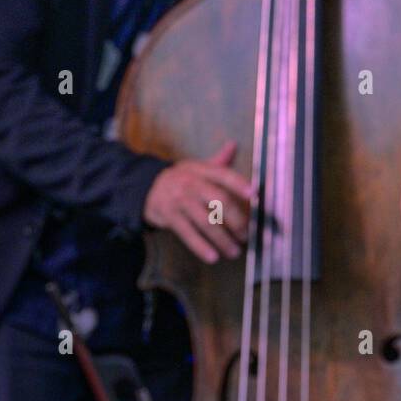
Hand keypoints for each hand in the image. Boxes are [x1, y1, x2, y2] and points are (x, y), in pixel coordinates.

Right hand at [143, 139, 252, 263]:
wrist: (146, 188)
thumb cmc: (181, 179)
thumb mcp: (197, 167)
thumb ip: (218, 161)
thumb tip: (234, 144)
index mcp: (201, 170)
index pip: (223, 175)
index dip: (239, 183)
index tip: (254, 195)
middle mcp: (191, 183)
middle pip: (218, 200)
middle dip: (236, 219)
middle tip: (247, 234)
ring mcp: (179, 200)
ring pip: (205, 221)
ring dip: (222, 238)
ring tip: (235, 251)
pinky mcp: (169, 217)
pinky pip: (187, 233)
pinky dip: (200, 246)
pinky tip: (213, 256)